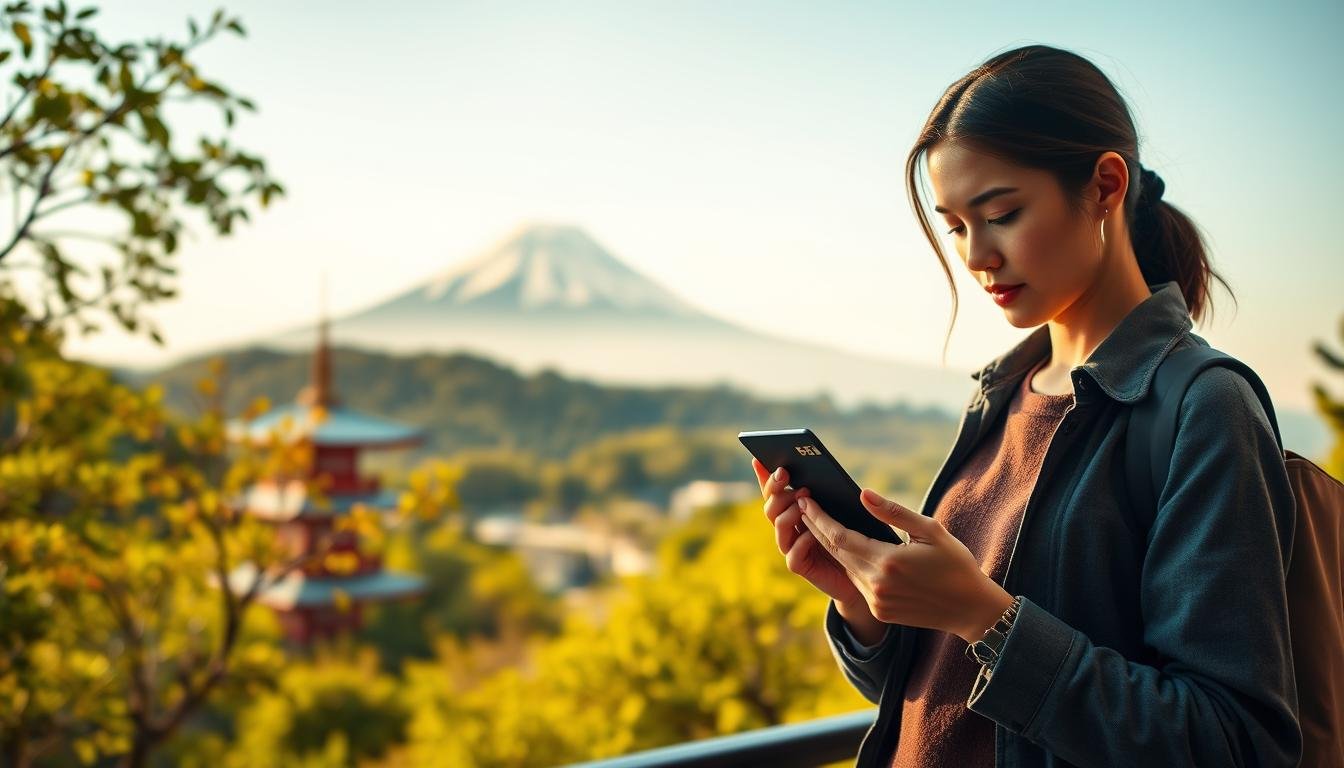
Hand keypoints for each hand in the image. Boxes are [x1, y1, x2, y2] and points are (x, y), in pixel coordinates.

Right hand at [750, 458, 865, 607]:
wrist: (864, 573)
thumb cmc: (856, 536)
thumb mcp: (843, 509)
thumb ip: (828, 494)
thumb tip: (821, 467)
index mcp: (795, 510)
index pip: (774, 491)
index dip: (764, 476)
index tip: (759, 459)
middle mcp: (790, 527)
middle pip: (771, 506)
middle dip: (776, 488)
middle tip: (786, 474)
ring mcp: (792, 546)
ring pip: (779, 525)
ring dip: (789, 511)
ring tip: (803, 499)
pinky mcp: (801, 566)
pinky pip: (793, 554)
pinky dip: (802, 542)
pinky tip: (812, 534)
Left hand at [797, 486, 1013, 643]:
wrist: (970, 609)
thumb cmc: (955, 564)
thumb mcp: (930, 531)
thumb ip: (894, 513)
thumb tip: (863, 494)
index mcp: (888, 562)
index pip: (839, 537)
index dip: (819, 519)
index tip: (806, 502)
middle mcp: (877, 585)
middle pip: (835, 553)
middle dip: (817, 529)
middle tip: (803, 507)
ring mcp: (877, 602)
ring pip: (845, 569)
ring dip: (832, 548)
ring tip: (820, 524)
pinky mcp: (880, 612)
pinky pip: (858, 583)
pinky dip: (851, 565)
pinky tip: (846, 550)